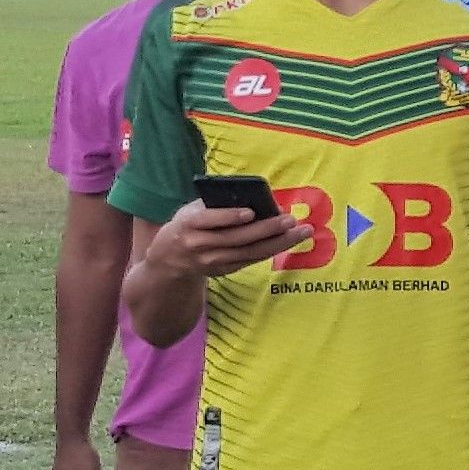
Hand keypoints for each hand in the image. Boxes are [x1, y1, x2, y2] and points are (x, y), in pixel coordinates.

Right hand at [139, 193, 295, 286]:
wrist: (169, 260)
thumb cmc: (186, 225)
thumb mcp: (190, 211)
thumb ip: (214, 205)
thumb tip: (252, 198)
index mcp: (188, 224)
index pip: (209, 220)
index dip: (228, 217)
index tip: (250, 211)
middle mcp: (200, 245)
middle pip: (237, 238)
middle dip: (266, 229)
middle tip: (290, 219)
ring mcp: (212, 261)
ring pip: (249, 252)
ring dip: (277, 242)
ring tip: (300, 232)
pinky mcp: (223, 270)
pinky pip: (250, 260)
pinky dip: (270, 250)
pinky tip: (288, 241)